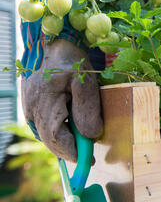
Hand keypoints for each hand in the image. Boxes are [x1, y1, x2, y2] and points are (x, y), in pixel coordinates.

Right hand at [21, 39, 102, 162]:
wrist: (52, 40)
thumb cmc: (71, 58)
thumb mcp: (85, 81)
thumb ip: (88, 109)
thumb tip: (90, 135)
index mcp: (45, 103)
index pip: (57, 139)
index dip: (73, 153)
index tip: (89, 161)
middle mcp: (32, 108)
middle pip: (51, 140)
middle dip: (70, 150)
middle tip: (89, 154)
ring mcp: (29, 106)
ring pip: (47, 133)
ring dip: (65, 140)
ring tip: (83, 139)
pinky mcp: (31, 103)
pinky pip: (45, 124)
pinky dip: (59, 130)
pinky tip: (72, 126)